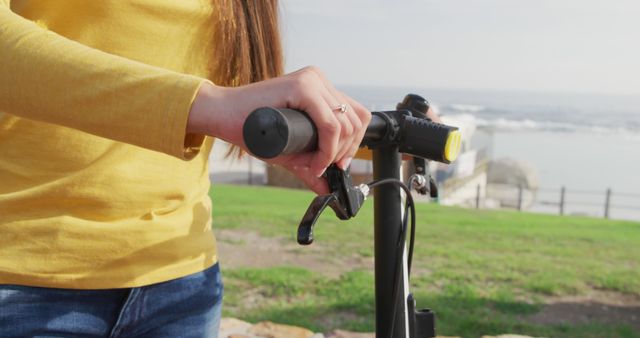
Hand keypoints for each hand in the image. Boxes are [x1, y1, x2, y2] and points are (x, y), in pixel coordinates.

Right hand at [187, 66, 370, 193]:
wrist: (221, 116)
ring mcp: (311, 80)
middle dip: (346, 150)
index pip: (355, 115)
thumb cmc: (252, 129)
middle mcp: (318, 79)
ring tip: (314, 166)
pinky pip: (330, 125)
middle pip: (356, 119)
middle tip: (325, 168)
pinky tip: (313, 162)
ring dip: (335, 153)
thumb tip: (327, 189)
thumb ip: (309, 166)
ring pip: (346, 123)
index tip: (338, 165)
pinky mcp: (301, 87)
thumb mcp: (289, 150)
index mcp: (319, 87)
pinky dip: (327, 149)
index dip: (353, 144)